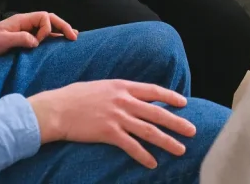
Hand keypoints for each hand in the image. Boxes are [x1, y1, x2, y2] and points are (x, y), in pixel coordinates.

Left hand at [0, 12, 77, 58]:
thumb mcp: (2, 41)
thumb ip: (20, 38)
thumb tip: (36, 41)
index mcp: (22, 20)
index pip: (43, 17)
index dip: (46, 28)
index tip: (38, 42)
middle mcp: (26, 23)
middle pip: (50, 20)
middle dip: (63, 26)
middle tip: (74, 37)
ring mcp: (26, 31)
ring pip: (48, 27)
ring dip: (60, 31)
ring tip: (73, 37)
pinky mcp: (25, 39)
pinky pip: (43, 37)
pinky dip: (53, 38)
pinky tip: (61, 42)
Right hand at [28, 80, 195, 168]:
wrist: (56, 109)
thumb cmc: (74, 97)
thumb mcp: (100, 87)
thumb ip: (117, 91)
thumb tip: (130, 97)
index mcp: (122, 86)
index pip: (153, 90)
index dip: (170, 97)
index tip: (184, 103)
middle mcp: (123, 100)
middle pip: (156, 112)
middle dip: (177, 122)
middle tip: (192, 130)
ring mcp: (117, 117)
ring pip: (149, 131)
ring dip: (167, 141)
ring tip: (181, 149)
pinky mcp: (109, 133)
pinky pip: (131, 146)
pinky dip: (144, 156)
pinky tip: (153, 163)